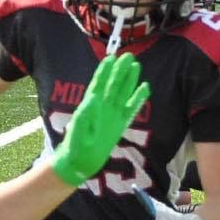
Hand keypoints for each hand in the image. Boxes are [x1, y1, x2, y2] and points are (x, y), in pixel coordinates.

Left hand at [47, 52, 151, 186]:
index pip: (99, 84)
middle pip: (113, 85)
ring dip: (128, 80)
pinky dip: (138, 98)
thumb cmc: (75, 148)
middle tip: (128, 56)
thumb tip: (91, 98)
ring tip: (135, 65)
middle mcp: (102, 107)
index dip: (104, 71)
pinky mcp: (120, 124)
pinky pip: (131, 108)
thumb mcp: (77, 132)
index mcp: (90, 106)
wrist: (80, 164)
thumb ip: (84, 116)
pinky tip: (145, 88)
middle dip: (119, 70)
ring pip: (122, 93)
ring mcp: (112, 115)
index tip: (111, 58)